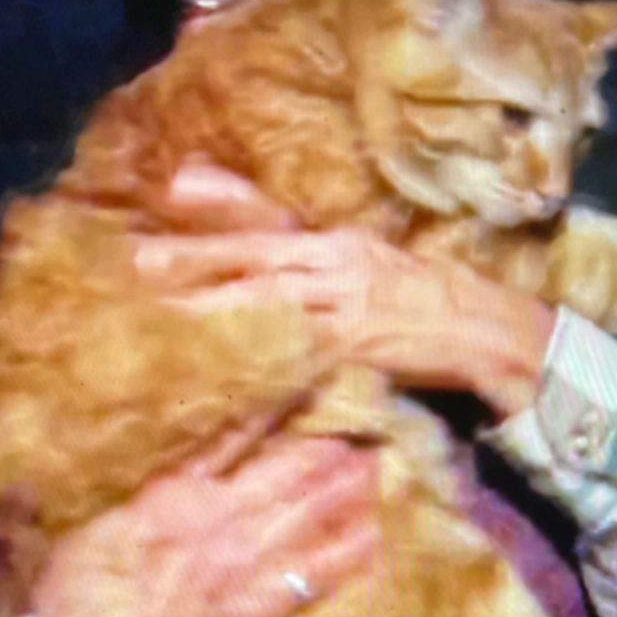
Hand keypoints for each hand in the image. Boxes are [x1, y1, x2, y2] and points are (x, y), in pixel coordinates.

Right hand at [21, 436, 378, 616]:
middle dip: (325, 454)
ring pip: (309, 519)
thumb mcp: (100, 528)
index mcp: (175, 497)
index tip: (303, 393)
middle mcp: (220, 526)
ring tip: (375, 470)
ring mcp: (246, 570)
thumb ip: (144, 498)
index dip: (272, 416)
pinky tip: (371, 537)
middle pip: (286, 477)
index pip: (232, 441)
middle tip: (360, 433)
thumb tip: (165, 477)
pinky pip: (314, 578)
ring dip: (345, 493)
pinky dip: (345, 554)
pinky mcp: (260, 615)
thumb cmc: (80, 600)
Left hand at [141, 161, 555, 418]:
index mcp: (334, 244)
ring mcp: (345, 308)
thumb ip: (308, 249)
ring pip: (269, 307)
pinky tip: (232, 383)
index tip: (153, 233)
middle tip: (138, 265)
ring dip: (217, 313)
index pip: (260, 235)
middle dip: (196, 264)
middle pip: (253, 262)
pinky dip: (266, 375)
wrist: (479, 327)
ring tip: (167, 323)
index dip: (206, 234)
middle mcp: (334, 268)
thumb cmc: (419, 294)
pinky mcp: (359, 348)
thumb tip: (258, 241)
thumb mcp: (362, 257)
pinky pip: (302, 362)